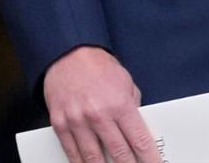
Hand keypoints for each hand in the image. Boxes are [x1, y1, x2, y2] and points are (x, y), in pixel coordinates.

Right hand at [43, 46, 160, 162]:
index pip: (138, 138)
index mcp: (120, 104)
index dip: (148, 156)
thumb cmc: (100, 68)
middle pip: (118, 152)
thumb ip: (133, 105)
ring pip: (93, 158)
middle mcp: (99, 116)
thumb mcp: (126, 82)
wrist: (70, 56)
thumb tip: (137, 126)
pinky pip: (72, 153)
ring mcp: (78, 122)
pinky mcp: (60, 126)